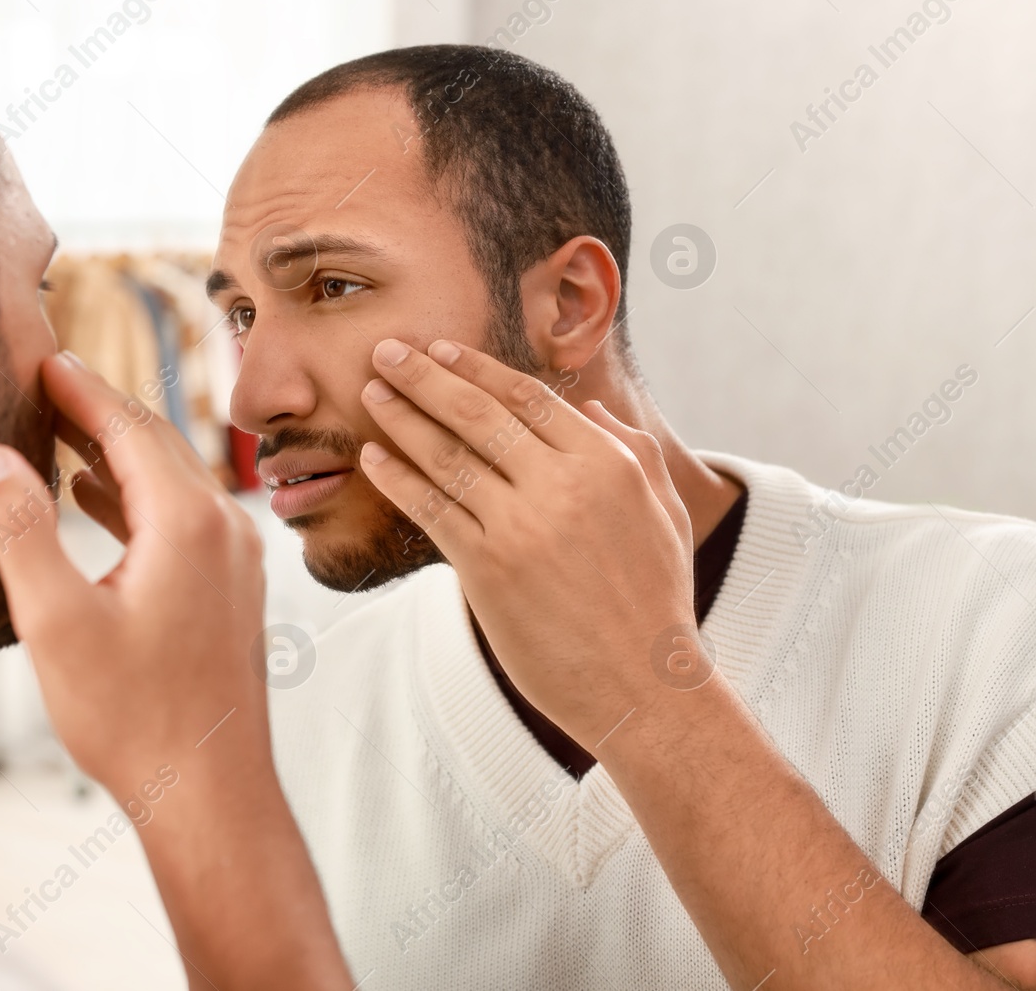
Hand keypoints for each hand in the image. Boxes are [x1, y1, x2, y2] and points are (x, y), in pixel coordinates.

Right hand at [0, 351, 266, 797]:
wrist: (210, 790)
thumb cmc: (137, 718)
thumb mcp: (57, 624)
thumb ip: (21, 533)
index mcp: (188, 523)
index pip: (130, 428)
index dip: (81, 389)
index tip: (43, 357)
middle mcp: (224, 530)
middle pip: (157, 445)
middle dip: (100, 408)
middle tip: (48, 379)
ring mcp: (234, 561)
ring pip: (170, 481)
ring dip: (116, 452)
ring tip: (60, 429)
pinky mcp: (230, 591)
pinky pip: (180, 519)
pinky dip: (134, 497)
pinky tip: (94, 497)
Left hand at [357, 337, 697, 751]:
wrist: (642, 685)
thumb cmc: (656, 600)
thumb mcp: (664, 512)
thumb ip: (633, 450)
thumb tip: (589, 407)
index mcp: (606, 463)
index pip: (528, 397)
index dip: (476, 367)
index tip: (440, 349)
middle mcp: (561, 485)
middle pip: (478, 413)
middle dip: (425, 376)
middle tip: (386, 350)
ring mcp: (521, 526)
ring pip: (447, 456)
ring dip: (402, 418)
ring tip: (371, 393)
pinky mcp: (487, 569)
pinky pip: (432, 510)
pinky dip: (398, 478)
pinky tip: (374, 458)